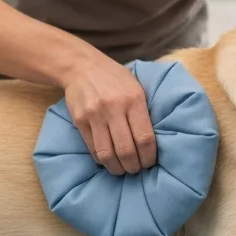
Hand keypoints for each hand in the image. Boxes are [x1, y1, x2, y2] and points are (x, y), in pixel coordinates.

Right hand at [62, 54, 156, 175]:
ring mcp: (95, 115)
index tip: (150, 163)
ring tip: (122, 170)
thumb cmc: (115, 78)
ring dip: (117, 168)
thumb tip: (155, 142)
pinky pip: (93, 148)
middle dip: (133, 166)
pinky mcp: (80, 121)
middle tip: (136, 169)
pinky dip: (102, 159)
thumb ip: (144, 111)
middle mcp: (114, 108)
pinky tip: (107, 159)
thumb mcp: (136, 87)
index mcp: (134, 99)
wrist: (82, 66)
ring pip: (107, 153)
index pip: (145, 138)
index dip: (148, 157)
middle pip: (126, 150)